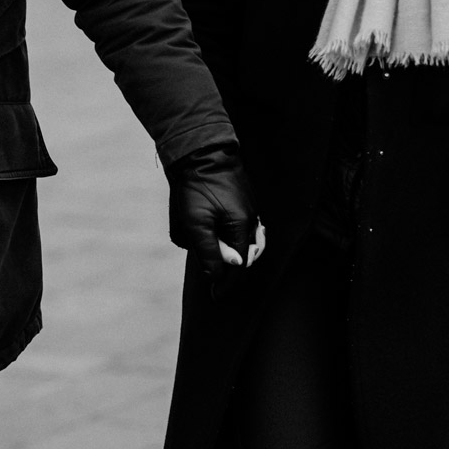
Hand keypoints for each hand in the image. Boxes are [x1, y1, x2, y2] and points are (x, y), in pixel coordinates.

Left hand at [168, 143, 256, 276]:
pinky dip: (229, 235)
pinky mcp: (243, 200)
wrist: (201, 151)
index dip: (227, 283)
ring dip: (226, 248)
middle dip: (226, 263)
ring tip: (209, 250)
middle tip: (210, 273)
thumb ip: (209, 251)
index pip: (240, 265)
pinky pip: (241, 227)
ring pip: (243, 241)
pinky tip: (214, 232)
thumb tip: (218, 276)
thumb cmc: (197, 187)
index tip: (215, 297)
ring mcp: (250, 208)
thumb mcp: (196, 223)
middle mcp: (252, 219)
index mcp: (243, 226)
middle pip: (244, 255)